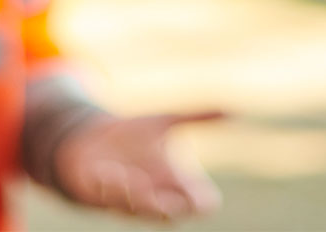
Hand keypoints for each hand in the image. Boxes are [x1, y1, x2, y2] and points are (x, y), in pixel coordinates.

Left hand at [54, 111, 224, 221]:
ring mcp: (128, 200)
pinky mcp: (102, 197)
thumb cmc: (133, 136)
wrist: (89, 139)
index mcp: (176, 182)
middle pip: (172, 217)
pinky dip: (108, 188)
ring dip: (136, 196)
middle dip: (168, 208)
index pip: (201, 204)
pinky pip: (108, 201)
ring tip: (129, 175)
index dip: (202, 203)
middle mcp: (155, 196)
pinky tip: (105, 172)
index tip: (198, 193)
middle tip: (166, 198)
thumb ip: (198, 117)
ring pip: (138, 211)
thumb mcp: (166, 122)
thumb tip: (236, 109)